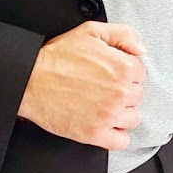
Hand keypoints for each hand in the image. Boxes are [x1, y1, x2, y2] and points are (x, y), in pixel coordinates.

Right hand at [18, 21, 145, 150]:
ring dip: (122, 113)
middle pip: (137, 96)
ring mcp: (109, 115)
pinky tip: (104, 124)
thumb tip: (141, 49)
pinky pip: (121, 141)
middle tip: (103, 87)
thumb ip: (123, 35)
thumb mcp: (91, 31)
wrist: (31, 79)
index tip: (111, 73)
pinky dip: (116, 135)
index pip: (139, 73)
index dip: (124, 71)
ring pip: (133, 118)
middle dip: (123, 91)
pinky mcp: (95, 134)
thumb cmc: (58, 56)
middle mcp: (120, 92)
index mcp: (122, 67)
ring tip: (103, 104)